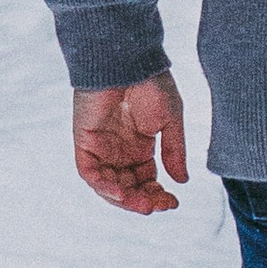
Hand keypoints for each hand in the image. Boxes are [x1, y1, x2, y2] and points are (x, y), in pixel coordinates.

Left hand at [73, 73, 189, 213]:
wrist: (126, 60)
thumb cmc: (151, 83)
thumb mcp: (171, 120)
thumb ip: (174, 151)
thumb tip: (182, 181)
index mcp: (140, 146)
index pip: (146, 179)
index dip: (158, 194)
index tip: (174, 202)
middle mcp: (118, 151)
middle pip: (128, 187)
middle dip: (143, 200)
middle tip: (159, 207)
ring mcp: (100, 148)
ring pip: (108, 186)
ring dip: (124, 200)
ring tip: (144, 205)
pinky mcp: (84, 143)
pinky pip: (90, 174)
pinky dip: (104, 187)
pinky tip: (122, 193)